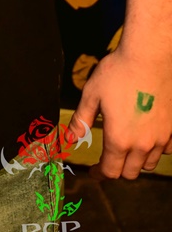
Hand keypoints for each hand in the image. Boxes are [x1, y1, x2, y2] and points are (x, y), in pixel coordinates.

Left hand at [70, 48, 171, 178]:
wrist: (149, 57)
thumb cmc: (117, 73)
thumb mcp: (92, 94)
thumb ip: (81, 120)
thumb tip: (69, 139)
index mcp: (119, 139)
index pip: (110, 171)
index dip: (99, 174)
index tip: (94, 172)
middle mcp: (142, 144)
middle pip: (130, 173)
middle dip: (117, 170)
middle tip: (108, 159)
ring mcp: (161, 138)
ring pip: (149, 164)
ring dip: (136, 162)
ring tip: (126, 149)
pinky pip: (165, 150)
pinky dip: (155, 150)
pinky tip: (147, 138)